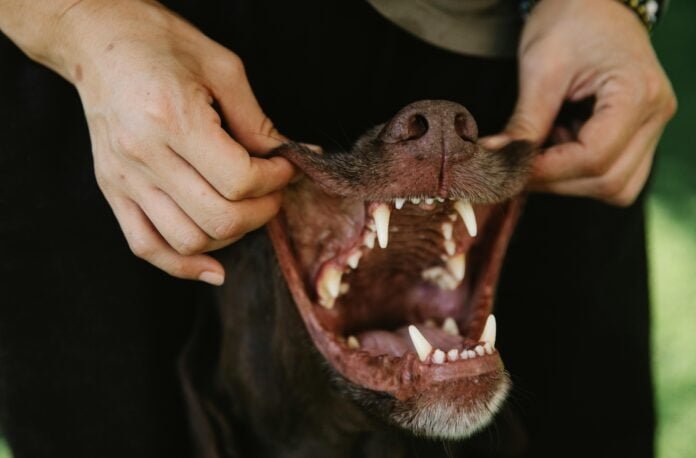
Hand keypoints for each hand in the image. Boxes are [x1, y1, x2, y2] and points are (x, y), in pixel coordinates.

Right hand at [55, 1, 294, 283]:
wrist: (98, 41)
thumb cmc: (161, 45)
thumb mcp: (222, 69)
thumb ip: (258, 121)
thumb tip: (295, 155)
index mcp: (173, 119)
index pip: (239, 180)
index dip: (276, 179)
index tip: (285, 167)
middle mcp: (144, 156)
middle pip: (219, 217)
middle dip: (262, 211)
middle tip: (273, 191)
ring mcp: (124, 178)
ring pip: (188, 241)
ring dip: (230, 235)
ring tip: (245, 210)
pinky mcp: (113, 190)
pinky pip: (146, 246)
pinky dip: (183, 265)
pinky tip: (213, 266)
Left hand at [482, 0, 675, 205]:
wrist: (594, 1)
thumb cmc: (571, 20)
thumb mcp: (541, 68)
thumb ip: (525, 122)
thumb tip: (496, 161)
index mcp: (638, 93)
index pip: (595, 157)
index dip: (547, 171)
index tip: (509, 169)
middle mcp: (656, 115)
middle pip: (609, 181)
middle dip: (556, 181)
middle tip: (516, 167)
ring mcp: (652, 127)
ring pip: (616, 186)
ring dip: (569, 181)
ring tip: (540, 150)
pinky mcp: (640, 133)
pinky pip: (615, 173)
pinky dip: (580, 172)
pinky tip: (557, 146)